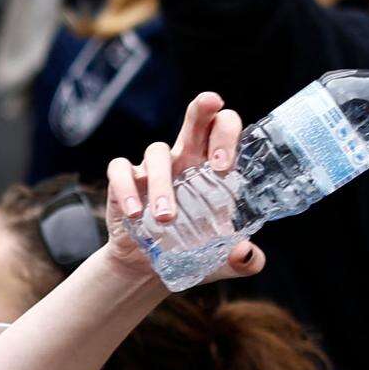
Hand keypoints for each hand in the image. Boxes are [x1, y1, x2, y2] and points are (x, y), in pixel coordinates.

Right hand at [102, 88, 260, 282]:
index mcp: (211, 168)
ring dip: (162, 184)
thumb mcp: (223, 260)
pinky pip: (121, 171)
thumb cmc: (190, 252)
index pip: (224, 132)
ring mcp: (151, 168)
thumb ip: (244, 260)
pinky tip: (135, 215)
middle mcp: (183, 159)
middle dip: (202, 108)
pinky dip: (127, 189)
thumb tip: (247, 255)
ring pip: (157, 153)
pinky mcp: (123, 181)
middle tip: (211, 102)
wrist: (149, 267)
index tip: (223, 166)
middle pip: (194, 121)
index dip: (227, 135)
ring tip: (166, 218)